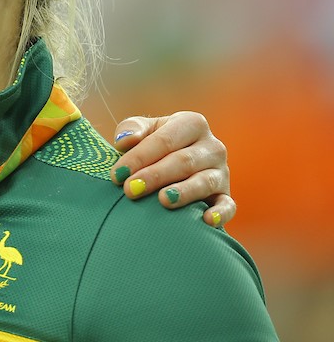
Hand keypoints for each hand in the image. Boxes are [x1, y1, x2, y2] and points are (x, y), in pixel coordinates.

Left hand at [109, 111, 233, 226]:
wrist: (176, 162)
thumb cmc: (155, 144)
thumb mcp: (144, 130)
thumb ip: (131, 129)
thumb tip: (124, 140)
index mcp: (192, 123)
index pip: (163, 140)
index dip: (139, 157)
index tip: (117, 174)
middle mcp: (212, 145)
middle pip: (182, 161)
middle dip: (154, 176)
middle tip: (131, 190)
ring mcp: (222, 171)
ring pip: (204, 182)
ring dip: (183, 192)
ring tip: (163, 200)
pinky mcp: (226, 195)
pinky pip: (228, 205)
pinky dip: (220, 213)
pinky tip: (207, 220)